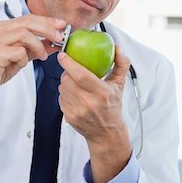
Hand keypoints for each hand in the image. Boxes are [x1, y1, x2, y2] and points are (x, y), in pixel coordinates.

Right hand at [0, 15, 65, 122]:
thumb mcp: (20, 57)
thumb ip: (35, 48)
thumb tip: (54, 43)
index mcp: (4, 27)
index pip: (30, 18)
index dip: (48, 21)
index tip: (63, 25)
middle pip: (29, 22)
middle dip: (48, 29)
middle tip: (60, 38)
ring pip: (24, 34)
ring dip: (38, 45)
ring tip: (43, 56)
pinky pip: (18, 51)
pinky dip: (24, 58)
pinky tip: (21, 65)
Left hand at [57, 46, 131, 182]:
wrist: (106, 133)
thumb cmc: (112, 107)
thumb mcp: (119, 85)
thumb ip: (120, 65)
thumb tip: (118, 49)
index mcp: (101, 92)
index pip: (80, 75)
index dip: (69, 63)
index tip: (63, 55)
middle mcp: (89, 102)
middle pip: (68, 80)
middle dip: (67, 71)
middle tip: (71, 70)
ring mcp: (78, 111)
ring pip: (62, 88)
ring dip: (66, 83)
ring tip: (76, 84)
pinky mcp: (69, 117)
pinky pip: (61, 98)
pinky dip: (65, 94)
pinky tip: (74, 95)